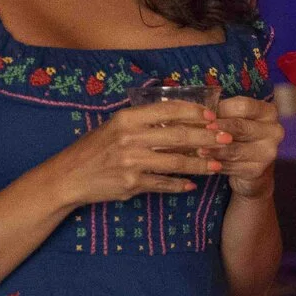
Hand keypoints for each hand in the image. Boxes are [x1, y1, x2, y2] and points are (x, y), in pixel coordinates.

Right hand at [55, 102, 217, 204]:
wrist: (69, 176)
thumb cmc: (94, 149)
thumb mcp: (115, 126)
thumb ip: (143, 121)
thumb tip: (179, 118)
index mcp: (127, 118)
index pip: (168, 110)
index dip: (195, 112)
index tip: (213, 115)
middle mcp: (130, 138)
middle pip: (179, 136)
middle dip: (207, 138)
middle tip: (227, 139)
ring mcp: (131, 162)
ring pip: (176, 162)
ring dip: (200, 164)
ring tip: (217, 165)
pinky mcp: (131, 184)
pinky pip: (163, 184)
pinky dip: (179, 185)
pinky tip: (191, 185)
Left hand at [206, 95, 283, 198]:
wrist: (251, 166)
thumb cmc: (239, 135)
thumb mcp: (234, 119)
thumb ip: (223, 113)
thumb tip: (203, 112)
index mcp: (268, 112)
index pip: (244, 106)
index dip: (223, 109)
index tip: (206, 113)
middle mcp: (274, 130)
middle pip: (240, 127)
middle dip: (217, 129)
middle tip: (200, 130)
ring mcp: (268, 152)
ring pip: (235, 149)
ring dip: (214, 149)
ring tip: (198, 149)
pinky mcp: (258, 170)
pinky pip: (232, 166)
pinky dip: (217, 165)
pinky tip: (206, 163)